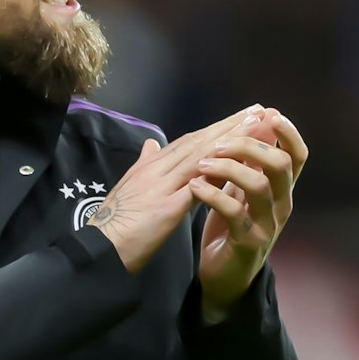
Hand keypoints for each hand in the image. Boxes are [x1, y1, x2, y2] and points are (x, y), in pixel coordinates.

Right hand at [87, 105, 267, 273]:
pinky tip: (239, 165)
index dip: (217, 127)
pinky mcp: (166, 207)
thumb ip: (145, 164)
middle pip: (199, 142)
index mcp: (151, 165)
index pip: (190, 141)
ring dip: (231, 140)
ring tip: (255, 126)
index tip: (241, 116)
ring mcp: (162, 186)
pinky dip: (218, 174)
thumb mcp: (129, 187)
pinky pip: (197, 187)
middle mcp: (157, 169)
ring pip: (201, 157)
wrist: (99, 248)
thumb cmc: (115, 222)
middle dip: (230, 125)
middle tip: (258, 111)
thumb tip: (151, 144)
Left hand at [192, 108, 308, 321]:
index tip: (268, 115)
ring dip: (229, 168)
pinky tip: (195, 187)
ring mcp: (268, 224)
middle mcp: (282, 205)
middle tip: (219, 143)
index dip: (288, 133)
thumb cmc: (233, 227)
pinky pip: (235, 213)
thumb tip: (251, 124)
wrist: (225, 276)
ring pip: (260, 185)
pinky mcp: (249, 242)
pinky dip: (213, 195)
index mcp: (282, 189)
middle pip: (282, 165)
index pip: (298, 156)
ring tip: (202, 164)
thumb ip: (249, 163)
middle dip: (251, 146)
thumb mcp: (243, 191)